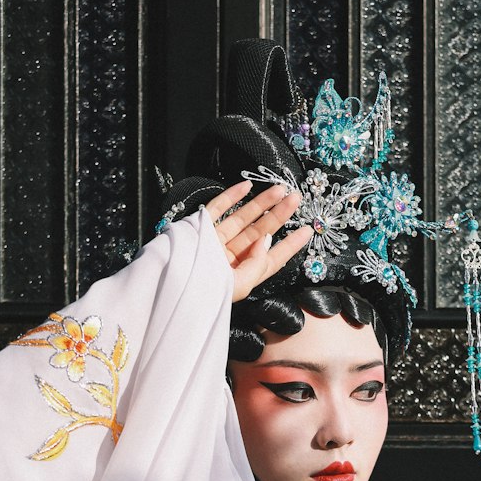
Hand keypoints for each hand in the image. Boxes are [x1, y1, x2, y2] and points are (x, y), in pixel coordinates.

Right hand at [205, 180, 312, 302]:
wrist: (172, 288)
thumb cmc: (205, 294)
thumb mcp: (239, 284)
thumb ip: (257, 263)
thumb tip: (267, 239)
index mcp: (243, 274)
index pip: (272, 258)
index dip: (291, 244)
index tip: (308, 230)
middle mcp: (232, 257)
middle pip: (260, 232)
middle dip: (279, 215)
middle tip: (296, 199)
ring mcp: (217, 241)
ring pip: (243, 218)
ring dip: (261, 203)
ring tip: (280, 189)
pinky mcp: (202, 229)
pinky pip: (217, 209)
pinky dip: (230, 197)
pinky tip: (245, 186)